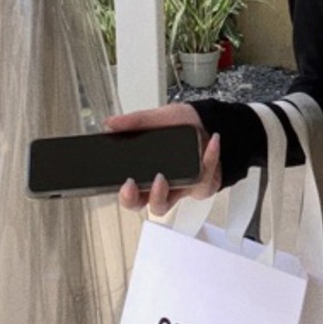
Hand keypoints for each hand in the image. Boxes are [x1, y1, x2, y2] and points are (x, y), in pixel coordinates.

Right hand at [105, 104, 221, 214]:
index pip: (130, 193)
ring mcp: (182, 187)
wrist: (209, 122)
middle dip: (140, 199)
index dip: (126, 194)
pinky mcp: (203, 185)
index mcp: (147, 172)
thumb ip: (135, 121)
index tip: (125, 183)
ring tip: (162, 175)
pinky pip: (204, 180)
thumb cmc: (181, 125)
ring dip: (163, 192)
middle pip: (150, 205)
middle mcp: (163, 185)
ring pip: (170, 203)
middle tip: (139, 184)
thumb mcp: (158, 118)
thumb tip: (110, 123)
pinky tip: (212, 142)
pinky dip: (209, 158)